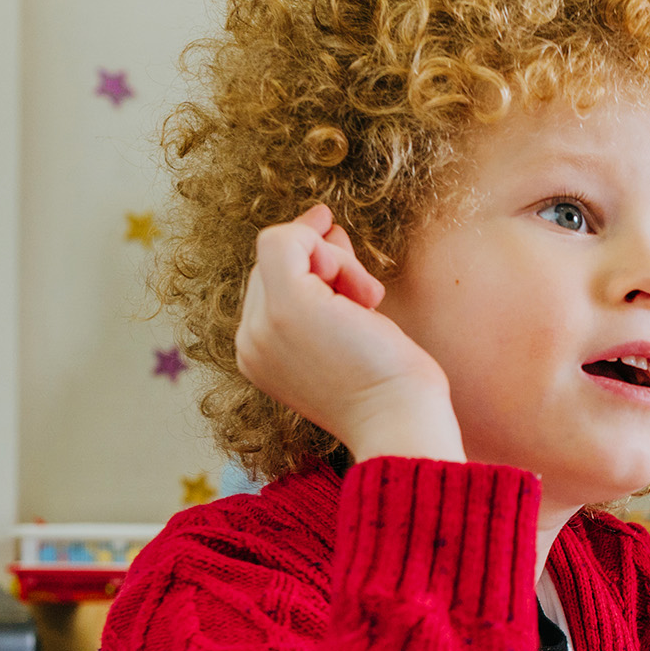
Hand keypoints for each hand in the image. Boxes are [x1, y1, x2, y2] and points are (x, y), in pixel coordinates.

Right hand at [232, 204, 463, 461]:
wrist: (400, 423)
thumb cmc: (390, 386)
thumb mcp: (350, 332)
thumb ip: (331, 289)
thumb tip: (325, 227)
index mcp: (260, 356)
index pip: (272, 286)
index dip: (312, 269)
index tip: (352, 280)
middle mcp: (249, 343)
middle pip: (276, 263)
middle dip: (326, 262)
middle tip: (367, 297)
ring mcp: (262, 325)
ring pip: (281, 248)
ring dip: (335, 261)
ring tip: (368, 302)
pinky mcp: (285, 306)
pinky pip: (285, 240)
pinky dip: (329, 251)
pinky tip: (361, 294)